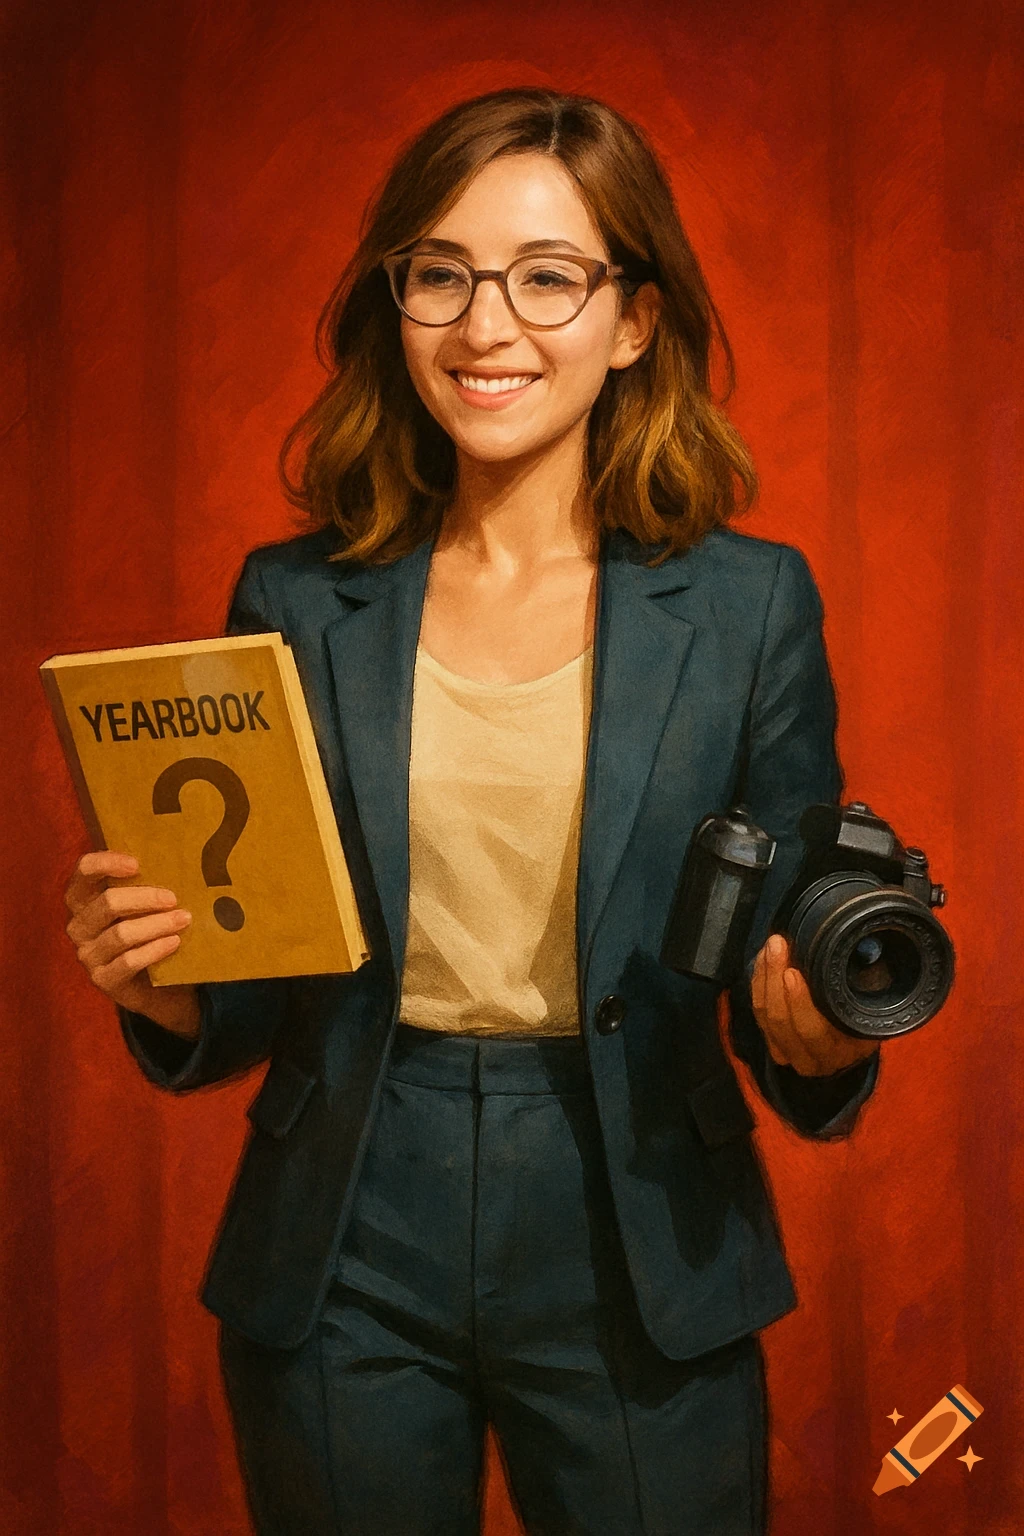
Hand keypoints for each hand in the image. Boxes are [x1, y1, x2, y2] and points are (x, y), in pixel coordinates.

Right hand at [63, 851, 201, 1038]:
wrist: (156, 985)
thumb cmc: (149, 932)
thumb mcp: (144, 905)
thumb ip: (146, 883)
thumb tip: (173, 858)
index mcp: (84, 898)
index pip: (84, 871)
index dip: (107, 863)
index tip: (137, 865)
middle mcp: (79, 925)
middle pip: (108, 903)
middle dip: (145, 898)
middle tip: (173, 898)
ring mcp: (88, 954)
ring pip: (121, 934)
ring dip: (157, 924)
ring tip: (183, 919)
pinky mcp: (103, 979)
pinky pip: (129, 961)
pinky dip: (155, 949)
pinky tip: (175, 942)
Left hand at [750, 933, 879, 1075]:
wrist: (854, 1039)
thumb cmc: (869, 1014)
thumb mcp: (876, 1005)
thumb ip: (869, 985)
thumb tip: (862, 950)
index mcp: (843, 1051)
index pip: (813, 1032)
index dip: (799, 1003)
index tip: (792, 971)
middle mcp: (814, 1059)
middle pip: (781, 1022)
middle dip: (773, 979)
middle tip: (777, 946)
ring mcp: (790, 1054)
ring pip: (765, 1016)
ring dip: (764, 976)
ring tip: (771, 946)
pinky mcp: (774, 1043)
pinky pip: (758, 1012)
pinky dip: (758, 983)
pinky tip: (764, 958)